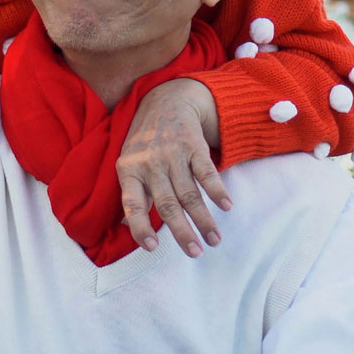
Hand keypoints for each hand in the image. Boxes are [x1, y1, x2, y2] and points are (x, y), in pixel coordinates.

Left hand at [117, 78, 229, 257]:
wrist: (166, 100)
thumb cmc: (145, 140)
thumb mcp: (129, 162)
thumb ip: (132, 194)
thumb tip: (127, 227)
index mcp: (129, 170)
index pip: (132, 204)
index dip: (140, 227)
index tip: (152, 247)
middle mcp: (150, 164)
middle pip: (167, 204)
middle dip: (182, 231)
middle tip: (194, 253)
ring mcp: (172, 154)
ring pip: (190, 193)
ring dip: (204, 219)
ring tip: (214, 240)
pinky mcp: (193, 145)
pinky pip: (206, 173)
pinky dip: (217, 191)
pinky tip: (226, 207)